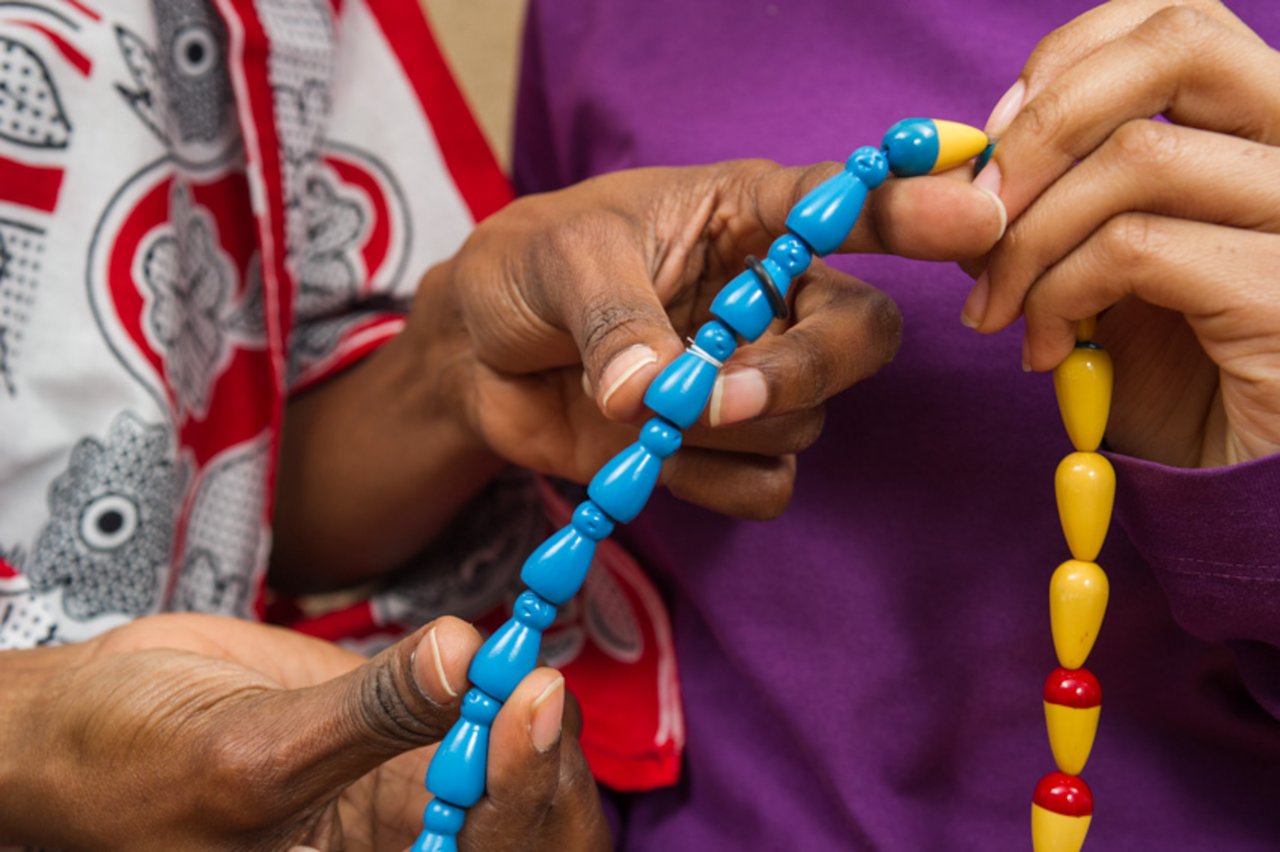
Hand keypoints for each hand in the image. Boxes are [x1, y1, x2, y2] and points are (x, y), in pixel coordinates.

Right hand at [0, 614, 606, 851]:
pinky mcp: (409, 731)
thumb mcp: (243, 754)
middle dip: (544, 764)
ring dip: (535, 721)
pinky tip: (512, 641)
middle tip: (535, 678)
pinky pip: (484, 715)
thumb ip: (366, 713)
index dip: (519, 796)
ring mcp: (411, 793)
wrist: (90, 722)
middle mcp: (403, 850)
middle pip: (524, 830)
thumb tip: (470, 657)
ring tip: (523, 654)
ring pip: (517, 773)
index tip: (530, 701)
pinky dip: (508, 683)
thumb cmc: (131, 768)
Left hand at [406, 160, 1004, 517]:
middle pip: (862, 335)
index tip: (973, 216)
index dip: (913, 210)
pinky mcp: (729, 448)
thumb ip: (616, 320)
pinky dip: (711, 483)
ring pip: (806, 420)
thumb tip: (656, 397)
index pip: (844, 205)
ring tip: (641, 407)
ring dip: (723, 428)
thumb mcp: (560, 266)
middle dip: (804, 371)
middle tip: (719, 391)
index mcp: (744, 216)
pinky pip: (768, 484)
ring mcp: (754, 376)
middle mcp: (770, 296)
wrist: (478, 360)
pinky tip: (649, 456)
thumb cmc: (525, 275)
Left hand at [966, 0, 1279, 466]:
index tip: (994, 145)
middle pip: (1179, 43)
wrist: (1240, 489)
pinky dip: (1059, 293)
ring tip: (999, 310)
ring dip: (1029, 237)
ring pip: (1139, 158)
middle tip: (979, 212)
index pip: (1177, 21)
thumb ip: (1055, 206)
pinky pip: (1136, 249)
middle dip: (1044, 126)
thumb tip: (964, 170)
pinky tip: (1048, 350)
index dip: (1067, 63)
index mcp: (1265, 132)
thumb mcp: (1106, 273)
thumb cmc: (1178, 381)